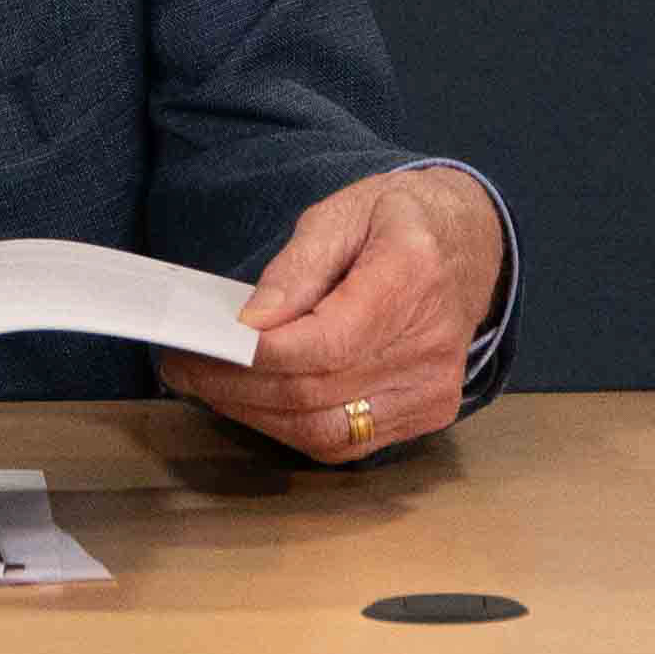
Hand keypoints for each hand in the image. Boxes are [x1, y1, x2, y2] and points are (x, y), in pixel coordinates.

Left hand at [180, 164, 500, 465]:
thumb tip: (249, 323)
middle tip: (183, 368)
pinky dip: (294, 428)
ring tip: (211, 387)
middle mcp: (430, 345)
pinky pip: (348, 442)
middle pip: (316, 394)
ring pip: (327, 431)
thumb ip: (297, 267)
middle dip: (237, 390)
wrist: (471, 243)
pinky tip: (259, 403)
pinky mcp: (429, 413)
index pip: (323, 344)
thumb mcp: (344, 211)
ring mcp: (433, 388)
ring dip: (257, 417)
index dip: (255, 358)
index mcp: (411, 278)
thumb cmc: (401, 220)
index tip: (199, 349)